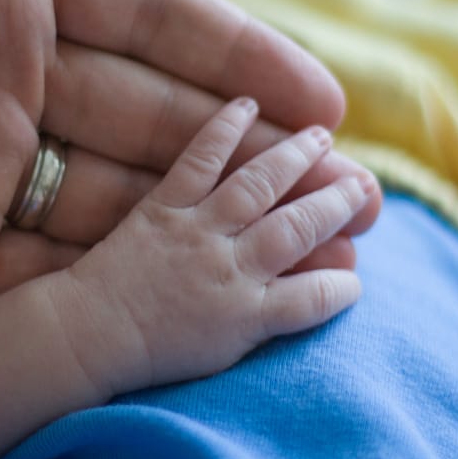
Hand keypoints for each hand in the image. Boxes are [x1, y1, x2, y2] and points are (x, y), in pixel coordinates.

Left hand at [0, 0, 378, 340]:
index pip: (147, 16)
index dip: (237, 54)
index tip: (319, 95)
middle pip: (150, 112)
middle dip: (244, 146)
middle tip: (339, 181)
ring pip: (117, 197)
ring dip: (203, 217)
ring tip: (294, 240)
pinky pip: (54, 272)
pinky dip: (125, 280)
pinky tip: (198, 286)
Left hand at [60, 99, 369, 394]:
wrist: (92, 337)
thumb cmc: (154, 353)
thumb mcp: (225, 353)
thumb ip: (271, 319)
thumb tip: (313, 288)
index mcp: (249, 316)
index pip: (314, 299)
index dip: (340, 286)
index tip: (355, 275)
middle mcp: (231, 270)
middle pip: (299, 230)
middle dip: (337, 205)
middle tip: (365, 186)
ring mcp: (198, 234)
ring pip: (260, 188)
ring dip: (297, 158)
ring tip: (323, 136)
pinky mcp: (163, 208)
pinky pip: (199, 161)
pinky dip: (223, 130)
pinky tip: (248, 105)